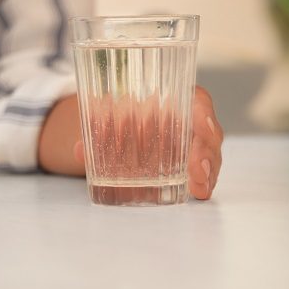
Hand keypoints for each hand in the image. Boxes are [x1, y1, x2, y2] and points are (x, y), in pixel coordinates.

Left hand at [66, 86, 223, 199]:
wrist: (118, 124)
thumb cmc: (119, 112)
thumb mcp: (106, 115)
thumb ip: (93, 130)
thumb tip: (79, 151)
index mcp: (174, 96)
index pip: (196, 99)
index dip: (203, 113)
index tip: (205, 129)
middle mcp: (189, 117)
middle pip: (208, 132)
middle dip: (206, 153)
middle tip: (198, 174)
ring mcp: (193, 141)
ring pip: (210, 154)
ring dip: (208, 172)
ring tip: (200, 189)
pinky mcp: (190, 161)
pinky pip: (203, 170)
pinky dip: (203, 181)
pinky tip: (199, 192)